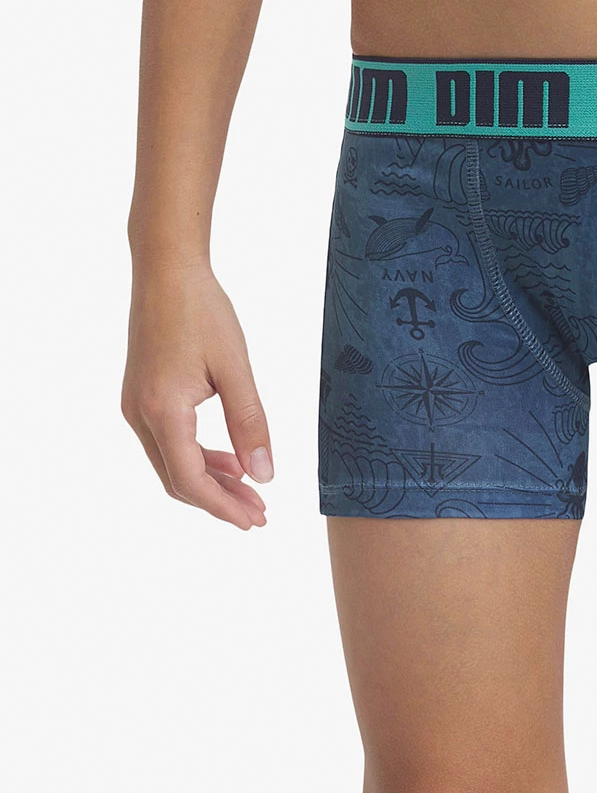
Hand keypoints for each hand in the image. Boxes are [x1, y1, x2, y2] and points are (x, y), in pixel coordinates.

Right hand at [122, 264, 271, 529]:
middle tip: (258, 514)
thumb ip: (250, 422)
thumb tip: (264, 475)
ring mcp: (135, 406)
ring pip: (171, 462)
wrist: (167, 272)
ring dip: (210, 480)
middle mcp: (140, 415)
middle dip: (219, 501)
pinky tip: (229, 459)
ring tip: (250, 491)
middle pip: (177, 479)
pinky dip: (198, 456)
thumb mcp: (235, 368)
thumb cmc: (203, 312)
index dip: (223, 507)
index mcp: (163, 411)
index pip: (190, 479)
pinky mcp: (141, 395)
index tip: (254, 520)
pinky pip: (167, 441)